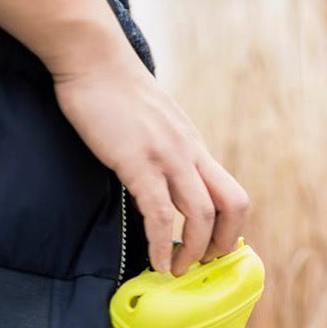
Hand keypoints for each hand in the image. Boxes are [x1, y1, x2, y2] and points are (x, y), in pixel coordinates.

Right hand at [54, 59, 249, 274]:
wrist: (93, 59)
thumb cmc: (119, 94)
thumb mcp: (161, 126)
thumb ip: (173, 154)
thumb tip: (172, 184)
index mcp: (197, 150)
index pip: (233, 195)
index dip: (232, 229)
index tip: (214, 248)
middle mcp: (192, 155)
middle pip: (233, 206)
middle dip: (224, 242)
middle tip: (204, 263)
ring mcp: (168, 158)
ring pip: (202, 214)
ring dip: (195, 250)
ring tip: (177, 268)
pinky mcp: (138, 162)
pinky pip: (160, 214)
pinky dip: (161, 244)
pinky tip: (155, 261)